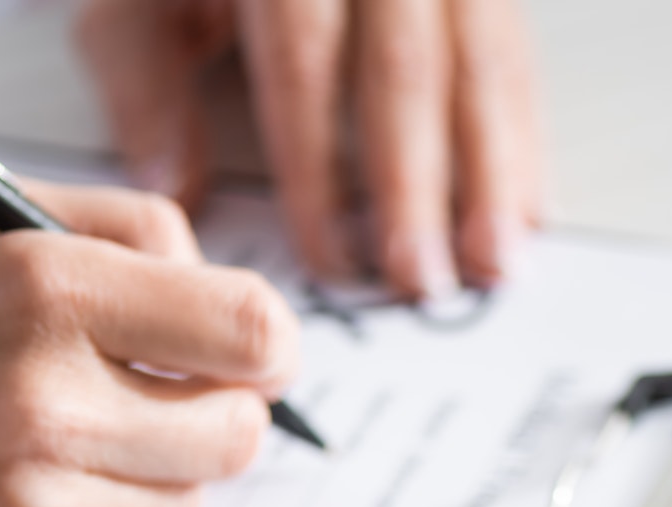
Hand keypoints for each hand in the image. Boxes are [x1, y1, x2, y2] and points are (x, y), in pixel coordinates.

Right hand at [0, 183, 296, 506]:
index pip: (251, 334)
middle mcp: (43, 406)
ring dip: (144, 477)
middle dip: (215, 414)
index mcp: (47, 291)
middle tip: (163, 398)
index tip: (252, 354)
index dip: (267, 346)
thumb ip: (127, 236)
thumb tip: (234, 302)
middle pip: (236, 438)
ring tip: (49, 439)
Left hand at [75, 0, 542, 296]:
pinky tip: (528, 212)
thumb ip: (144, 82)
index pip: (305, 63)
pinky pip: (518, 60)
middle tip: (420, 280)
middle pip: (407, 71)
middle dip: (417, 191)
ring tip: (491, 266)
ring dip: (493, 179)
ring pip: (482, 66)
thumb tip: (175, 190)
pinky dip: (525, 142)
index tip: (330, 255)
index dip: (320, 169)